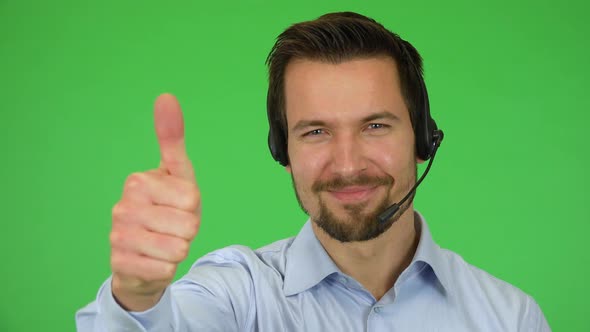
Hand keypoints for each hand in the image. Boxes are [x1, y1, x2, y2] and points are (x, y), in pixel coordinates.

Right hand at [109, 93, 200, 310]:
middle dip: (187, 230)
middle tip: (170, 227)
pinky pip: (166, 269)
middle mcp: (124, 206)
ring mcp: (119, 236)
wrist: (141, 256)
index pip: (192, 197)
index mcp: (138, 181)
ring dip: (178, 249)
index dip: (192, 206)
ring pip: (179, 248)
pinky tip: (151, 260)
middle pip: (188, 224)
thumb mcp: (176, 174)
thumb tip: (166, 97)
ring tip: (162, 242)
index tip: (176, 205)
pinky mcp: (121, 264)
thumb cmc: (165, 210)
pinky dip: (166, 268)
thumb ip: (171, 138)